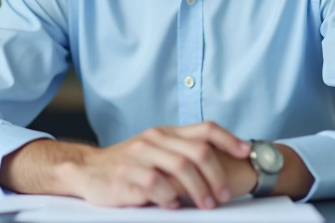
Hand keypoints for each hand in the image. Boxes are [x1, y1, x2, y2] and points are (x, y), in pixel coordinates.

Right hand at [65, 121, 251, 208]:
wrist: (87, 170)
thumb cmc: (129, 165)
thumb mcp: (156, 152)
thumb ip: (181, 153)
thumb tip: (220, 166)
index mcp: (166, 133)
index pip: (205, 129)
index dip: (229, 139)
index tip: (246, 152)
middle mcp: (154, 140)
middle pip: (197, 151)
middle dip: (216, 175)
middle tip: (223, 196)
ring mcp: (140, 157)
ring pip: (180, 167)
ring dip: (198, 189)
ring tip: (206, 205)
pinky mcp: (126, 175)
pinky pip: (155, 184)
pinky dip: (169, 196)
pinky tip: (174, 205)